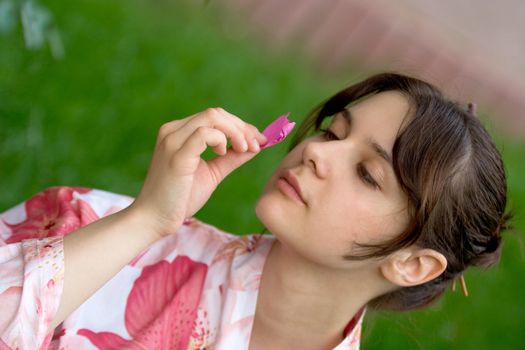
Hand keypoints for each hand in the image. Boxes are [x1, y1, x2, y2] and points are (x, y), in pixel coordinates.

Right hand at [129, 108, 267, 237]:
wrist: (154, 220)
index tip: (258, 140)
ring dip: (236, 132)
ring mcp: (173, 140)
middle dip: (242, 127)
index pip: (215, 116)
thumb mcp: (212, 173)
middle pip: (216, 113)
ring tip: (244, 150)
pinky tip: (223, 153)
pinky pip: (204, 134)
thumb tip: (256, 146)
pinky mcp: (177, 155)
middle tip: (257, 145)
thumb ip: (231, 158)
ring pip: (212, 117)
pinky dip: (221, 139)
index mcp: (179, 132)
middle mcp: (173, 131)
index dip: (240, 125)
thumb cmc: (180, 198)